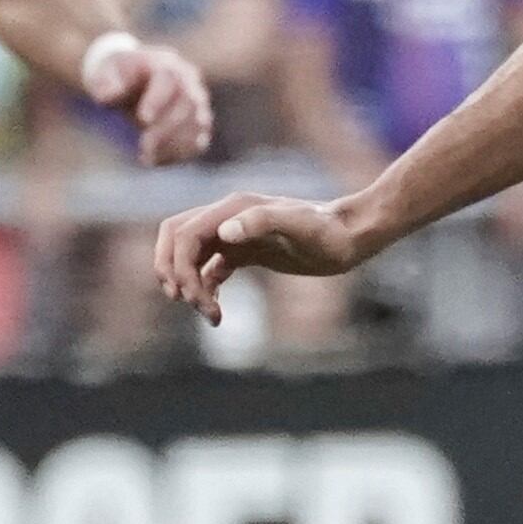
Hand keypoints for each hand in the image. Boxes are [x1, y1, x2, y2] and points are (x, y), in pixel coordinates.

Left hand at [86, 33, 215, 164]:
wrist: (134, 81)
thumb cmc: (118, 77)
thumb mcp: (104, 73)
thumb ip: (103, 83)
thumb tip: (107, 96)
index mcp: (167, 64)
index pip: (170, 79)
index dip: (158, 100)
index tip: (142, 120)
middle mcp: (189, 82)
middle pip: (188, 103)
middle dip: (167, 128)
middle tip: (144, 146)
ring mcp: (198, 104)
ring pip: (198, 124)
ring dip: (175, 145)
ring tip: (148, 158)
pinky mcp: (198, 125)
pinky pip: (198, 142)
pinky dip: (179, 154)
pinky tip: (155, 160)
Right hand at [153, 190, 371, 320]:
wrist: (350, 236)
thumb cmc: (328, 231)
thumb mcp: (299, 226)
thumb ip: (261, 223)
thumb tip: (223, 234)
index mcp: (233, 209)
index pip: (183, 234)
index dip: (177, 265)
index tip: (190, 297)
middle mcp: (229, 218)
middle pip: (176, 239)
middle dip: (172, 271)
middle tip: (189, 302)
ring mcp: (236, 235)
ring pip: (191, 257)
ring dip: (190, 285)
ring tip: (211, 315)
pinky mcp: (246, 252)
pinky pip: (210, 269)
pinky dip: (205, 288)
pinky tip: (218, 312)